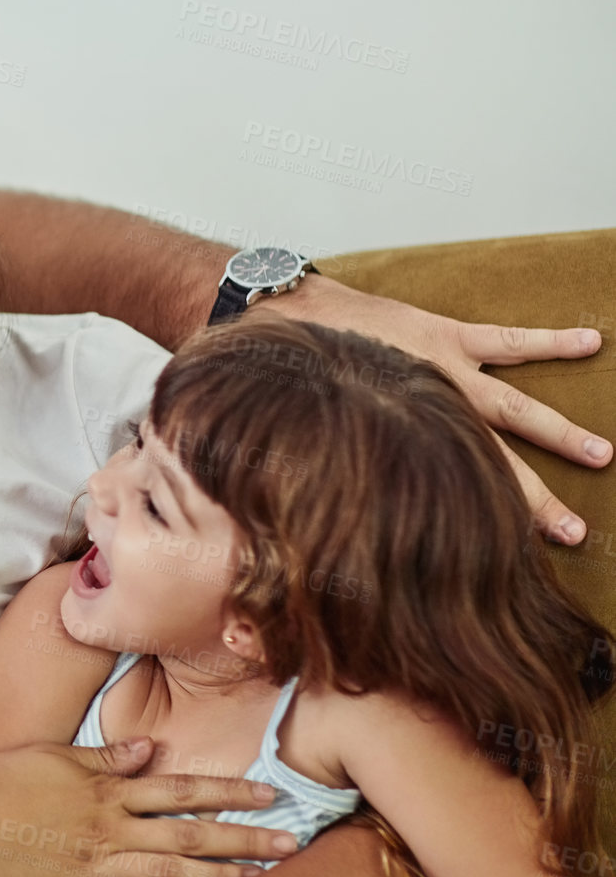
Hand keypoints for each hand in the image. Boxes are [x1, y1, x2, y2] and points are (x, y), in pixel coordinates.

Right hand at [0, 739, 295, 876]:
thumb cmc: (1, 780)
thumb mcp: (55, 756)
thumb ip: (105, 755)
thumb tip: (150, 750)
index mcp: (106, 789)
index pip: (181, 790)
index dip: (228, 792)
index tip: (268, 794)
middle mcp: (107, 828)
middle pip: (188, 836)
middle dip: (243, 840)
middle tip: (288, 843)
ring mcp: (91, 868)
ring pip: (167, 875)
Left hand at [261, 275, 609, 542]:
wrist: (292, 321)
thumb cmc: (303, 382)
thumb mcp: (322, 436)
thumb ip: (342, 470)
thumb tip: (331, 521)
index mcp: (402, 439)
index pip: (454, 487)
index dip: (486, 521)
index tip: (516, 556)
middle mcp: (429, 412)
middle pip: (494, 461)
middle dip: (536, 498)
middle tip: (577, 533)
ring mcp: (444, 371)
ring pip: (514, 408)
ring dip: (560, 432)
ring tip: (603, 455)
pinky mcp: (445, 335)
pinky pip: (505, 341)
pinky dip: (549, 341)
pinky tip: (591, 342)